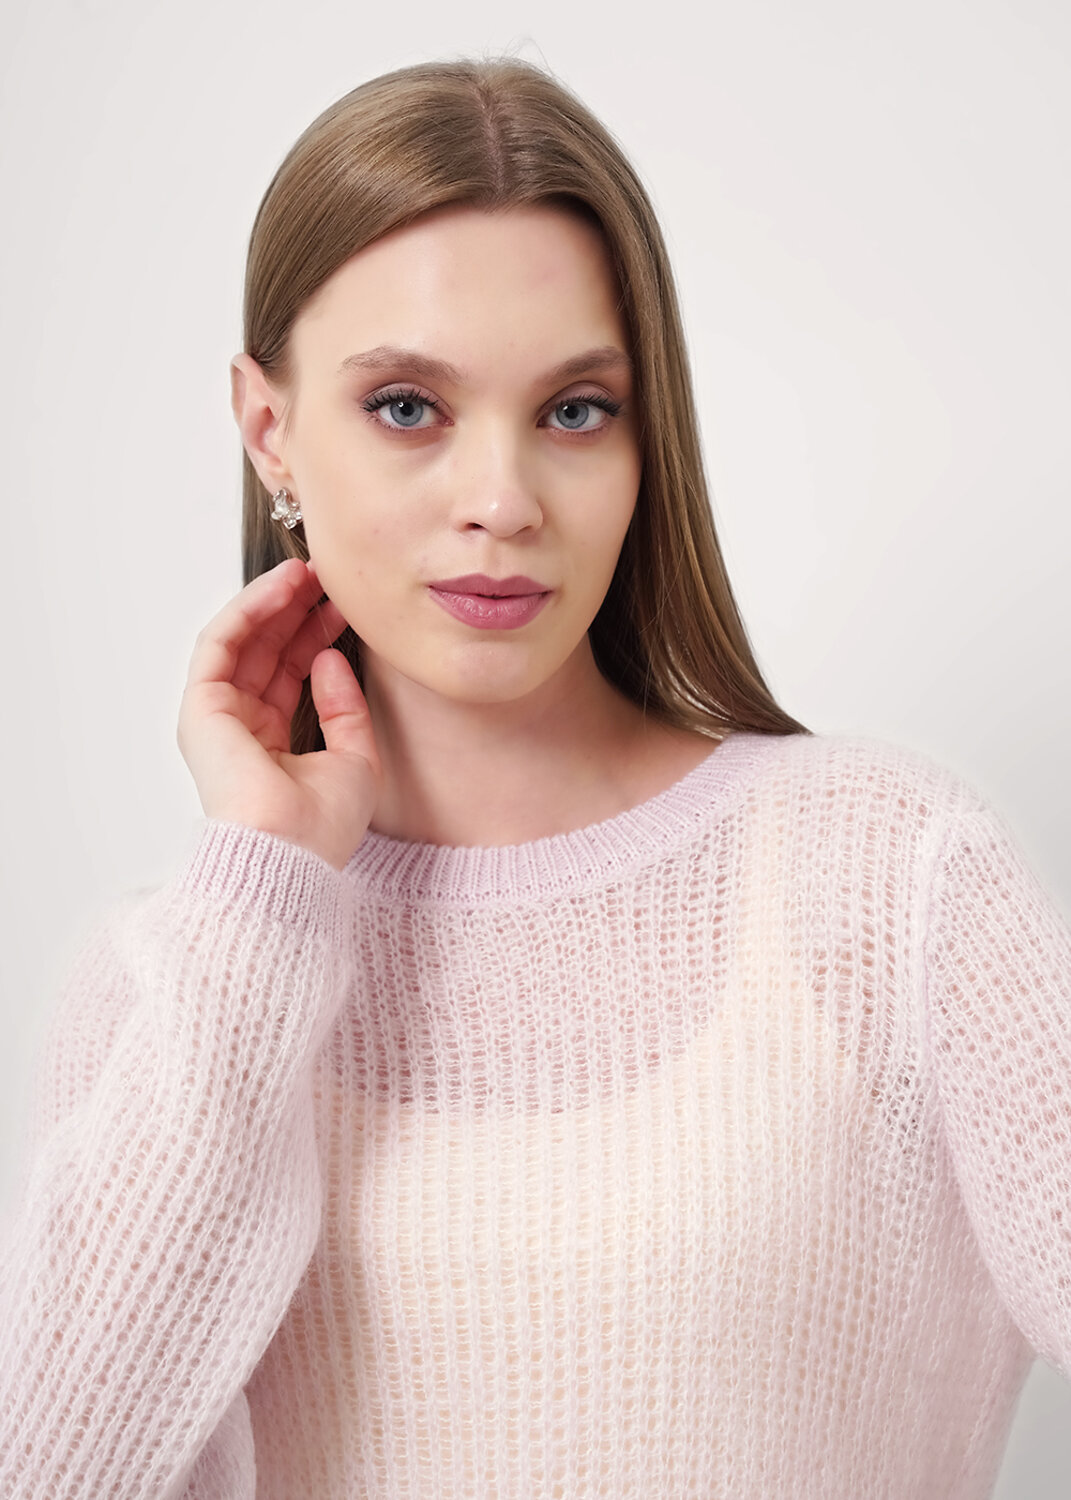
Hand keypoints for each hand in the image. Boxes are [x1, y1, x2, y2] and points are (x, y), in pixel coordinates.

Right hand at [177, 558, 382, 869]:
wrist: (291, 855)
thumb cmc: (321, 828)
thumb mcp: (355, 758)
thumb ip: (344, 707)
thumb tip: (329, 658)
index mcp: (272, 746)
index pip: (291, 674)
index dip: (316, 635)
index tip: (345, 607)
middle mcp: (241, 729)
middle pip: (266, 652)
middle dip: (296, 611)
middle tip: (329, 579)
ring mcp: (217, 718)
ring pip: (243, 641)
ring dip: (273, 602)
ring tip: (309, 573)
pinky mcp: (201, 708)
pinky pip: (222, 643)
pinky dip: (251, 610)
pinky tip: (284, 587)